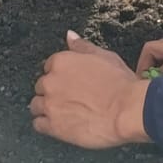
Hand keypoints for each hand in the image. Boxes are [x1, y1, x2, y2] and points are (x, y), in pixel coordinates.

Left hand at [30, 32, 149, 149]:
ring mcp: (50, 104)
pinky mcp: (52, 126)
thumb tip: (70, 36)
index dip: (60, 76)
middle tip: (68, 98)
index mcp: (61, 62)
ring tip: (62, 112)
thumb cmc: (119, 83)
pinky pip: (38, 124)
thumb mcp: (104, 56)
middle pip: (41, 86)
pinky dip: (45, 124)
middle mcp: (51, 82)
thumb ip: (82, 46)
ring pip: (36, 105)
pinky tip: (59, 124)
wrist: (126, 110)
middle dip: (52, 91)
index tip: (69, 82)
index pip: (49, 67)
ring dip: (46, 107)